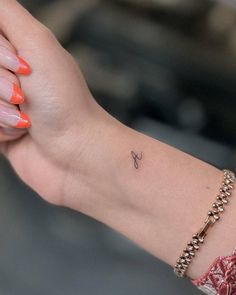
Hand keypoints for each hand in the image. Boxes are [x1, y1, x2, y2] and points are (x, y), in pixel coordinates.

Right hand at [0, 0, 118, 206]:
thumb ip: (5, 13)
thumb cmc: (64, 102)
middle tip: (24, 96)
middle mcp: (15, 75)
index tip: (24, 69)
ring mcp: (7, 103)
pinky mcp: (3, 129)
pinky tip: (22, 133)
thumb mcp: (38, 43)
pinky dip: (2, 128)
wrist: (76, 153)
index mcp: (23, 51)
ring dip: (0, 109)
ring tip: (27, 120)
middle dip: (0, 84)